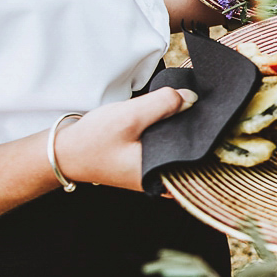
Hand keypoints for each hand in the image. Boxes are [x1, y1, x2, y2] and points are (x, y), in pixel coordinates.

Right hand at [53, 87, 195, 190]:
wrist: (65, 153)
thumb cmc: (93, 141)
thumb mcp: (129, 117)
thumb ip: (162, 105)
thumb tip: (192, 97)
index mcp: (161, 174)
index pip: (199, 151)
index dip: (206, 128)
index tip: (211, 108)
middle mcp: (162, 178)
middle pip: (191, 148)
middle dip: (193, 125)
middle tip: (197, 101)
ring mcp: (155, 173)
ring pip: (179, 145)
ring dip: (180, 126)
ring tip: (182, 105)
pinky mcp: (148, 164)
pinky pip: (167, 145)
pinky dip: (168, 131)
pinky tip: (166, 116)